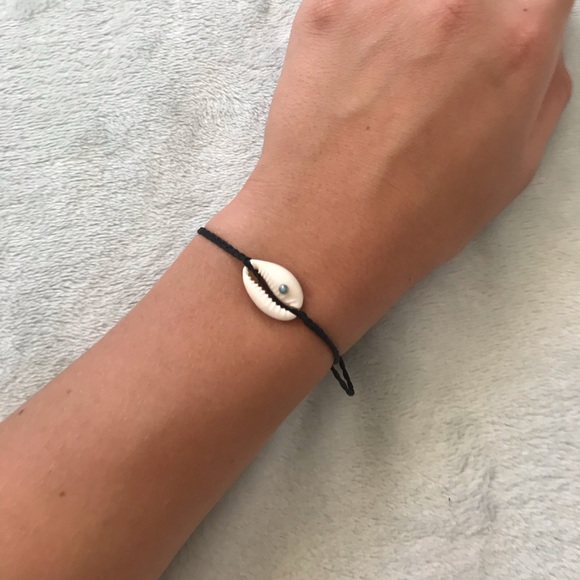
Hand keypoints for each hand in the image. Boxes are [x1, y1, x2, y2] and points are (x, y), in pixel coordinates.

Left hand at [218, 0, 572, 346]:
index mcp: (516, 41)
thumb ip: (541, 83)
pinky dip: (360, 15)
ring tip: (392, 67)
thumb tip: (537, 40)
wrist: (326, 234)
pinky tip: (354, 62)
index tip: (504, 22)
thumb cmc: (419, 216)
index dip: (523, 8)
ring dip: (407, 18)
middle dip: (466, 15)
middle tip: (436, 63)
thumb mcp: (515, 166)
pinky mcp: (325, 7)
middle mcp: (457, 3)